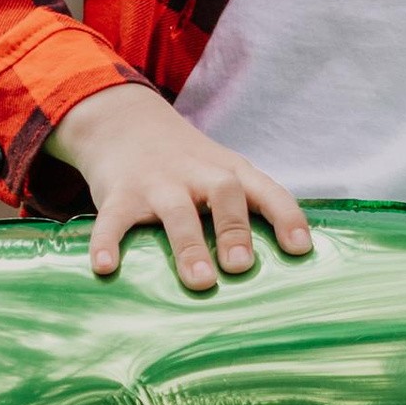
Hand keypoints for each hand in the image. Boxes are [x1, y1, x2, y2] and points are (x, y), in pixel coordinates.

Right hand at [47, 84, 314, 290]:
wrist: (124, 122)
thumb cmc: (186, 163)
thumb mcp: (222, 171)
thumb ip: (247, 207)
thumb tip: (278, 264)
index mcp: (231, 171)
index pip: (267, 191)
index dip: (286, 218)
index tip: (299, 249)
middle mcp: (198, 174)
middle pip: (224, 194)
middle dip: (234, 229)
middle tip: (240, 266)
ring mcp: (158, 182)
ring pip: (176, 211)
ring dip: (189, 246)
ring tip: (199, 282)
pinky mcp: (119, 193)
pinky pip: (113, 219)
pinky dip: (108, 243)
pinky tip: (106, 268)